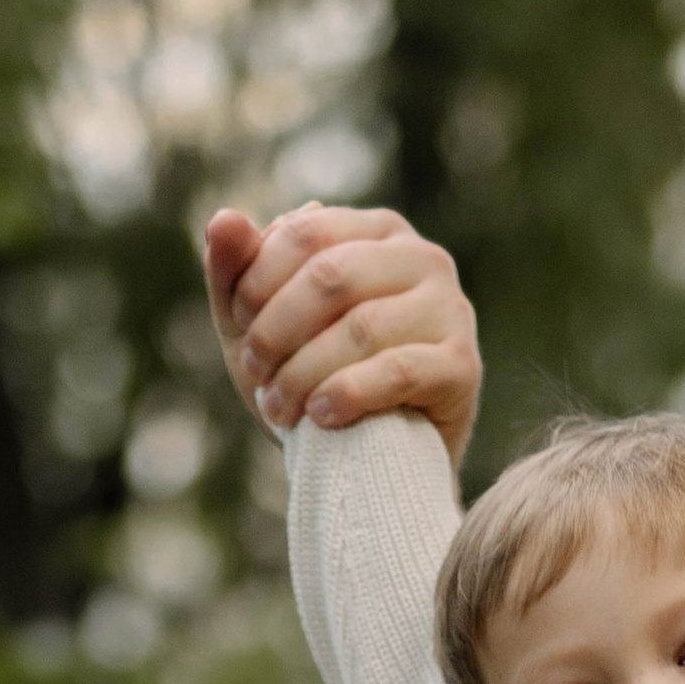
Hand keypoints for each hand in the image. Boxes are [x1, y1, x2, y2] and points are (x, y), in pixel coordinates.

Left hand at [202, 203, 481, 471]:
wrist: (374, 464)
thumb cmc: (315, 381)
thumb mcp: (262, 328)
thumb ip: (237, 273)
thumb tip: (222, 219)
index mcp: (377, 232)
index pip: (307, 232)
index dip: (259, 281)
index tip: (240, 329)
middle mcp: (422, 257)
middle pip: (332, 277)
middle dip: (277, 330)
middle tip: (255, 372)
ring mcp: (450, 309)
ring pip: (361, 328)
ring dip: (303, 373)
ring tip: (278, 408)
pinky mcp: (462, 365)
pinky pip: (398, 371)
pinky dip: (348, 395)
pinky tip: (320, 417)